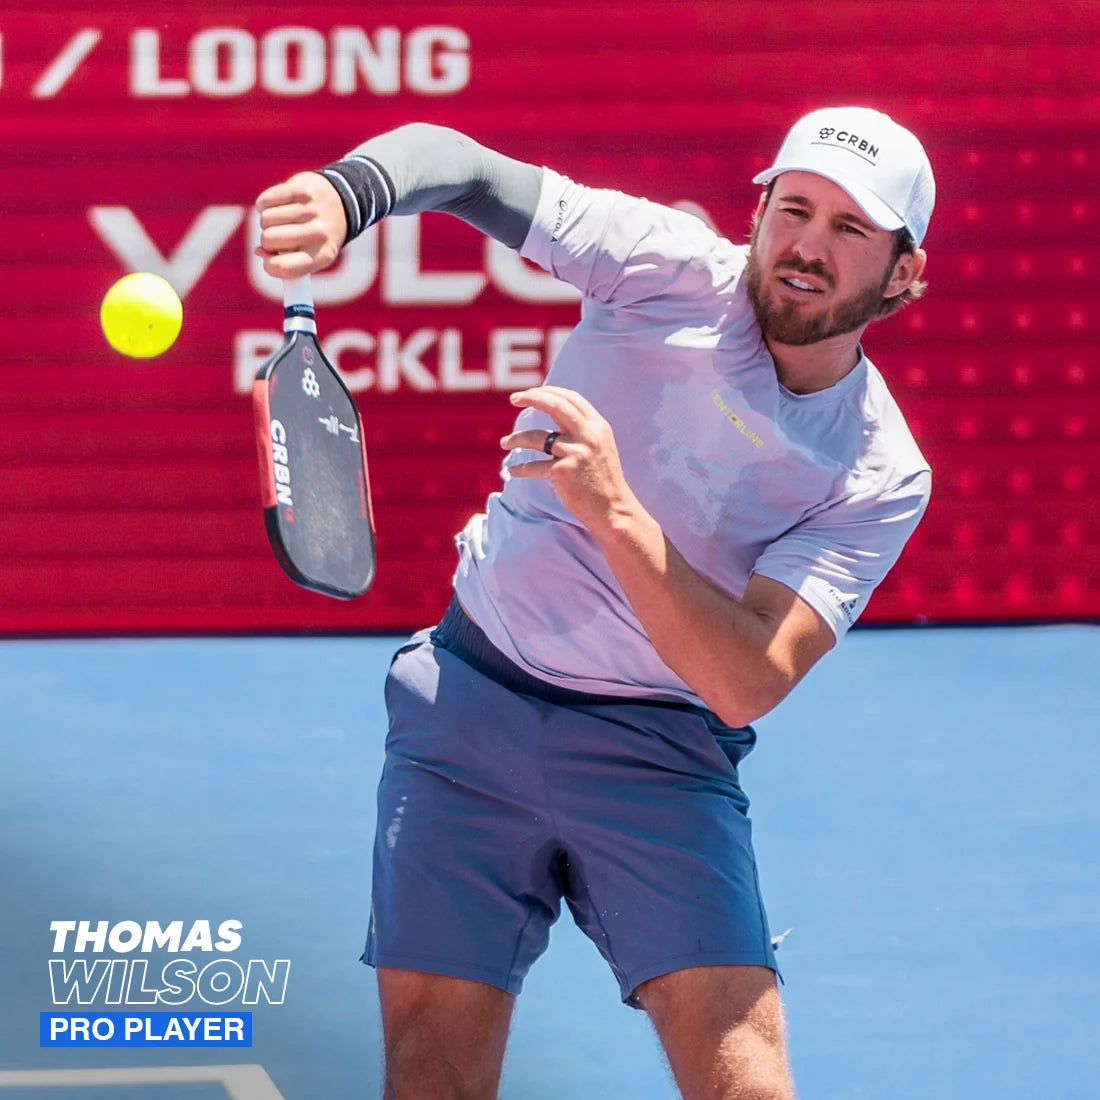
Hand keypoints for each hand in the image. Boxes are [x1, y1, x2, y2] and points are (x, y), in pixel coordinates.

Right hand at [254, 171, 346, 278]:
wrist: (339, 202)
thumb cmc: (316, 236)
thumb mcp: (310, 256)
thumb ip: (285, 261)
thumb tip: (259, 252)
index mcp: (321, 256)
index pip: (285, 268)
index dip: (269, 266)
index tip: (268, 260)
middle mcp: (319, 234)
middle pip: (269, 240)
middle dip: (267, 239)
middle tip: (278, 235)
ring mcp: (311, 210)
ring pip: (266, 219)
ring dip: (267, 221)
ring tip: (281, 220)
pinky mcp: (302, 190)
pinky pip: (266, 200)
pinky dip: (265, 204)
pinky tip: (276, 206)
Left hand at [503, 385, 638, 532]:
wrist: (613, 509)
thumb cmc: (603, 480)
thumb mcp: (600, 447)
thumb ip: (582, 430)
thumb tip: (556, 413)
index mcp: (598, 427)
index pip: (572, 398)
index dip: (550, 392)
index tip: (531, 393)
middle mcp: (588, 435)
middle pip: (555, 406)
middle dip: (532, 397)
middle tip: (514, 398)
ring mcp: (575, 452)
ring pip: (536, 437)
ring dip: (516, 439)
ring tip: (504, 443)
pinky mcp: (563, 471)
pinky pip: (534, 466)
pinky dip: (520, 469)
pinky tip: (512, 471)